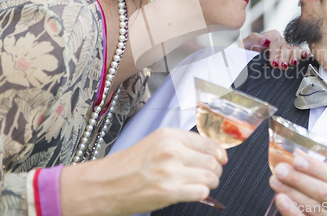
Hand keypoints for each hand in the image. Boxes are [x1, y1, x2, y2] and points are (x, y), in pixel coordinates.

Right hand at [60, 128, 226, 215]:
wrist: (102, 185)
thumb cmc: (126, 166)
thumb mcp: (154, 144)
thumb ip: (181, 145)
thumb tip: (210, 152)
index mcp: (169, 135)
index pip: (208, 142)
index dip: (219, 153)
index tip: (221, 159)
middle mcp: (172, 150)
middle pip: (212, 160)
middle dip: (215, 170)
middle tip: (209, 174)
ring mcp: (171, 171)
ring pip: (210, 176)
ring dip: (210, 183)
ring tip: (201, 184)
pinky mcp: (169, 191)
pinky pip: (201, 192)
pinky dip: (201, 194)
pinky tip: (192, 192)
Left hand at [242, 30, 309, 69]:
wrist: (249, 59)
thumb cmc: (248, 50)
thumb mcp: (246, 44)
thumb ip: (254, 39)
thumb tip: (265, 41)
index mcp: (271, 35)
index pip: (275, 41)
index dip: (275, 52)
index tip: (273, 63)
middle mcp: (281, 40)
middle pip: (286, 46)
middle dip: (284, 57)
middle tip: (282, 67)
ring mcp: (287, 47)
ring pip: (294, 49)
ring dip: (295, 56)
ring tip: (293, 63)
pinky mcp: (292, 54)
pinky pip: (300, 51)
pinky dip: (304, 53)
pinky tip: (306, 55)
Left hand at [269, 153, 326, 215]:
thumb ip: (326, 178)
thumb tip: (300, 156)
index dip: (317, 168)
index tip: (297, 159)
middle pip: (326, 194)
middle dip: (300, 179)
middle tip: (281, 169)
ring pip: (316, 209)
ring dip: (293, 193)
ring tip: (276, 182)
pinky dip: (293, 211)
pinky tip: (282, 201)